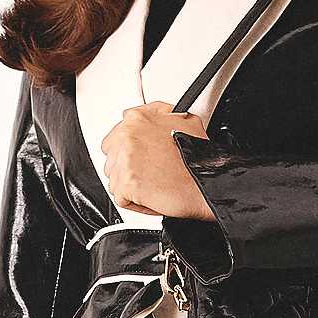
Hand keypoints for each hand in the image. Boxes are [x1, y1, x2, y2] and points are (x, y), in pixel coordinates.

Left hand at [99, 101, 218, 218]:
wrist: (206, 185)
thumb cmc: (199, 160)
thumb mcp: (187, 121)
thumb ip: (164, 116)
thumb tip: (161, 117)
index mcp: (138, 118)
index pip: (117, 133)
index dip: (130, 149)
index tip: (140, 156)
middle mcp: (127, 136)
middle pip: (111, 155)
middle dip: (127, 167)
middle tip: (148, 173)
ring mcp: (124, 160)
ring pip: (114, 177)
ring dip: (130, 185)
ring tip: (152, 185)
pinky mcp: (125, 184)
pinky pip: (120, 197)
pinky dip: (134, 202)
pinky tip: (151, 196)